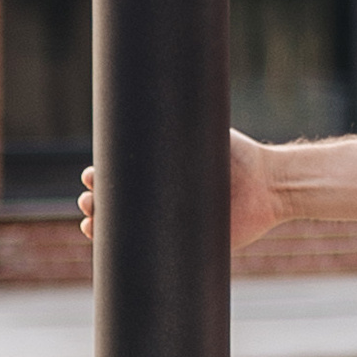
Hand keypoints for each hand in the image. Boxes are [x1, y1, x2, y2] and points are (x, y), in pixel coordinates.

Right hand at [77, 132, 285, 252]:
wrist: (268, 186)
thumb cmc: (237, 156)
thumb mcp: (202, 136)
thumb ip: (177, 128)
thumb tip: (144, 102)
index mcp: (159, 174)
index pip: (119, 179)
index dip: (100, 180)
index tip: (89, 178)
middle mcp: (162, 199)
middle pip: (116, 204)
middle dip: (94, 203)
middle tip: (89, 199)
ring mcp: (171, 223)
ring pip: (126, 231)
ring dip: (102, 228)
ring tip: (92, 223)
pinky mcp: (187, 245)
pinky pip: (153, 253)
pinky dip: (127, 253)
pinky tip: (108, 249)